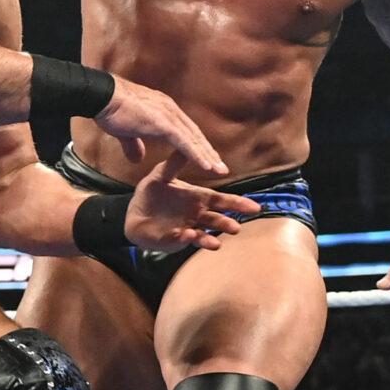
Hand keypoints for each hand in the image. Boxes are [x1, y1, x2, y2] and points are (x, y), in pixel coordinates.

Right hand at [95, 76, 224, 176]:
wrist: (102, 97)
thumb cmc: (111, 111)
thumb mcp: (125, 132)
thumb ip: (134, 145)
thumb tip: (137, 159)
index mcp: (164, 112)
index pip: (186, 131)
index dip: (197, 146)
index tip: (207, 159)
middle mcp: (171, 111)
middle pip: (195, 135)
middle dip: (208, 152)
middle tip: (221, 167)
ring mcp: (168, 116)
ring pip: (193, 139)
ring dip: (207, 156)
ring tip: (219, 170)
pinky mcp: (163, 123)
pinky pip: (184, 142)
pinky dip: (196, 154)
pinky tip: (206, 166)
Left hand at [126, 156, 259, 251]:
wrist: (134, 213)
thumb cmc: (152, 193)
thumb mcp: (161, 175)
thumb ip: (174, 163)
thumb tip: (186, 146)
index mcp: (198, 198)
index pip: (221, 200)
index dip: (237, 204)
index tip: (255, 208)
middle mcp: (196, 215)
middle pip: (216, 220)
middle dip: (227, 224)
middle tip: (238, 228)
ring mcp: (186, 228)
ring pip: (202, 235)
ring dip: (209, 239)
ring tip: (217, 244)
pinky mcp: (171, 238)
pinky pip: (180, 239)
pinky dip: (184, 238)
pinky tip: (188, 235)